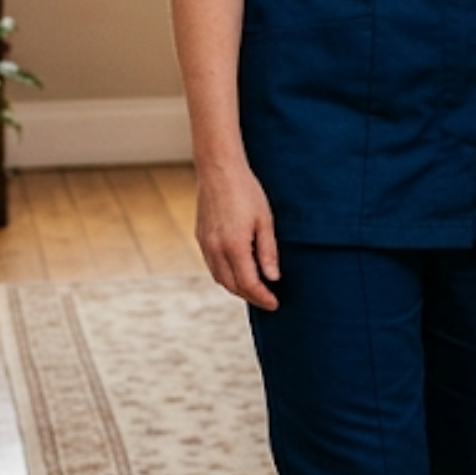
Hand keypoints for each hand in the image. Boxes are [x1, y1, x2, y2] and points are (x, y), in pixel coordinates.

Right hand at [195, 160, 280, 308]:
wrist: (219, 171)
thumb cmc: (246, 192)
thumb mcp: (265, 220)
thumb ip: (268, 251)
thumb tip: (273, 278)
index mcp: (234, 245)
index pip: (248, 284)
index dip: (262, 297)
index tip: (275, 304)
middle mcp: (216, 249)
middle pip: (232, 286)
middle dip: (250, 296)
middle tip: (267, 300)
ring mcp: (205, 244)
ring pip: (220, 278)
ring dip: (237, 288)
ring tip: (255, 289)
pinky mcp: (200, 238)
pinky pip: (212, 266)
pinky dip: (225, 275)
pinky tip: (238, 272)